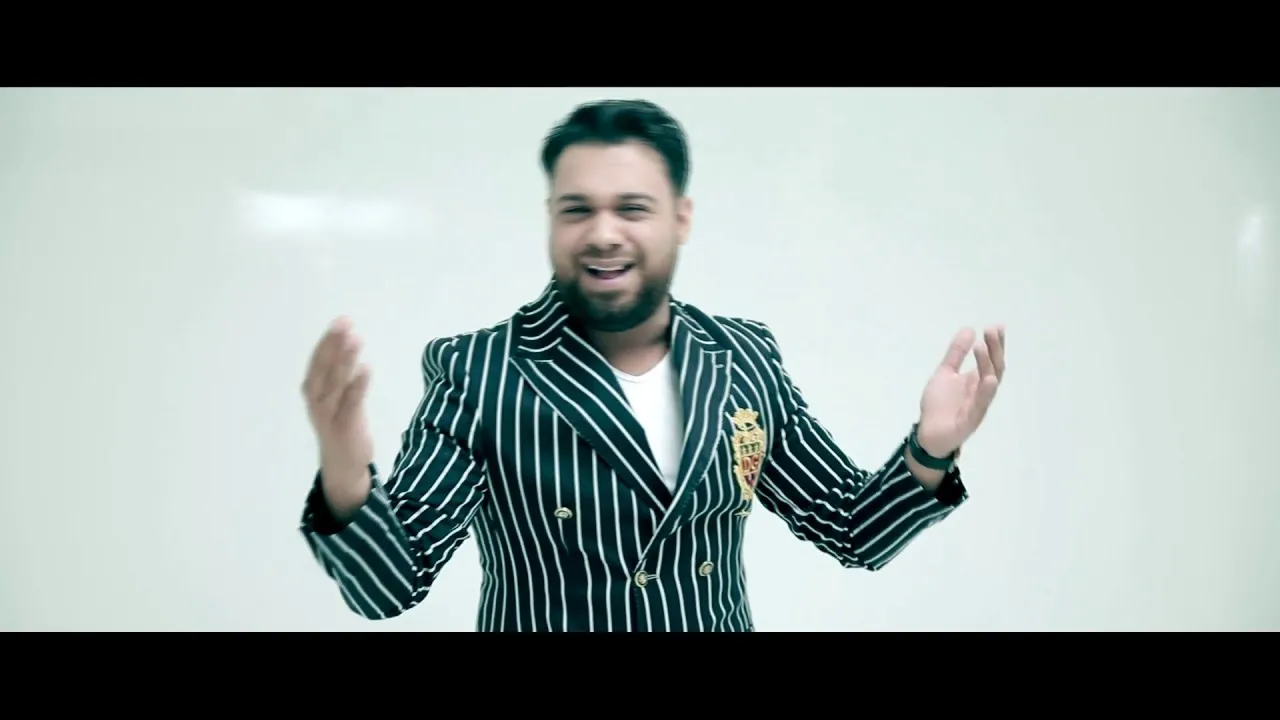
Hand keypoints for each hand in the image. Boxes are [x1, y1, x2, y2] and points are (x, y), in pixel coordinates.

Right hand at [303, 317, 373, 487]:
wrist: (341, 465)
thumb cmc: (339, 425)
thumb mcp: (333, 398)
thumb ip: (336, 375)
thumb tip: (345, 344)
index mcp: (312, 391)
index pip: (317, 361)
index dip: (328, 340)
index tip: (340, 321)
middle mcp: (316, 401)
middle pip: (324, 368)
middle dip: (334, 344)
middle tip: (345, 322)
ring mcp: (329, 414)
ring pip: (335, 382)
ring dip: (345, 360)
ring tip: (355, 339)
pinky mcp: (345, 426)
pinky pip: (351, 402)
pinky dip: (357, 385)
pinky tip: (365, 368)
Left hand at [916, 325, 1005, 456]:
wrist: (928, 433)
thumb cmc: (939, 404)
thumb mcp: (945, 373)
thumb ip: (956, 354)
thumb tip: (969, 329)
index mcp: (976, 380)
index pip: (991, 359)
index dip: (995, 344)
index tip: (996, 326)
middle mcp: (982, 391)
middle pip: (994, 368)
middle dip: (994, 349)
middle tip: (991, 331)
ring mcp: (978, 405)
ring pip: (988, 385)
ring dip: (988, 366)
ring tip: (983, 347)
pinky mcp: (970, 420)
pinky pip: (980, 406)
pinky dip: (986, 393)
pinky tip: (990, 380)